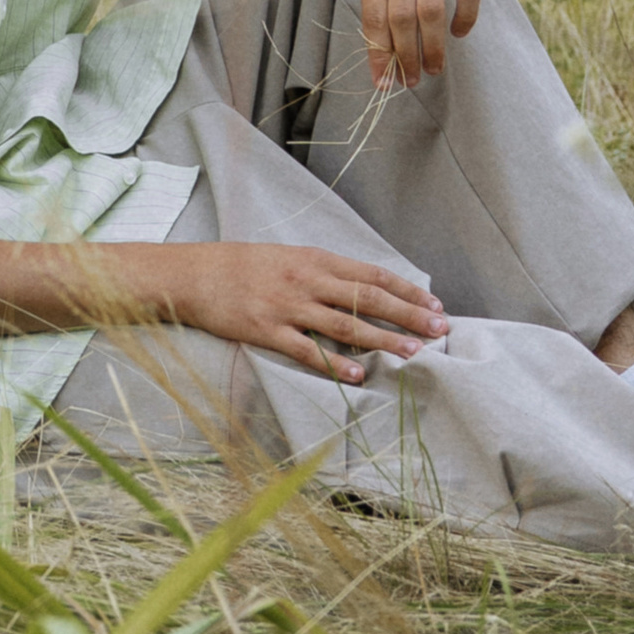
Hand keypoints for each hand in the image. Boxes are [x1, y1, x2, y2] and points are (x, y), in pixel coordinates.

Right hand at [140, 238, 449, 384]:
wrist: (194, 274)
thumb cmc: (242, 265)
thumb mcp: (287, 257)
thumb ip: (323, 272)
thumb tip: (365, 289)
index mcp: (313, 259)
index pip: (371, 275)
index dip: (406, 290)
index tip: (435, 304)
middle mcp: (306, 281)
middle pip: (367, 299)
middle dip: (407, 315)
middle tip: (440, 330)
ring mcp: (287, 307)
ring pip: (344, 325)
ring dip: (382, 340)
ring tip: (412, 354)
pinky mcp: (267, 331)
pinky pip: (307, 351)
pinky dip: (335, 364)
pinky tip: (357, 377)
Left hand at [356, 0, 481, 87]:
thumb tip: (383, 57)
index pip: (373, 17)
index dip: (379, 54)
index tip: (384, 83)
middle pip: (401, 18)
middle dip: (407, 57)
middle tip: (413, 80)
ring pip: (431, 11)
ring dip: (433, 47)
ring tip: (434, 68)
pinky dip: (464, 19)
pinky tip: (459, 33)